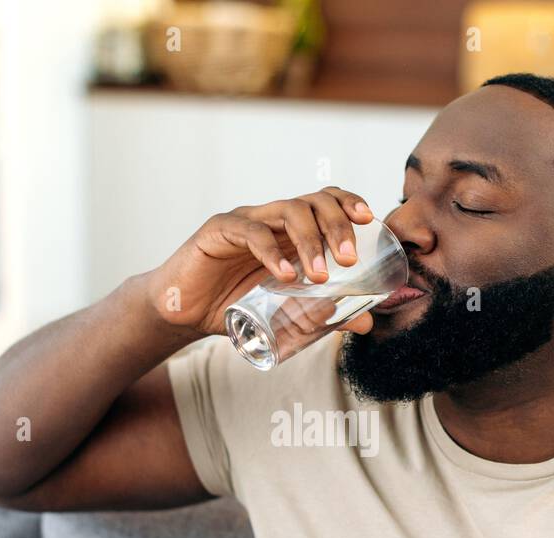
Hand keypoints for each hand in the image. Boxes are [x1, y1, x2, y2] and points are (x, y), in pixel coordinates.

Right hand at [142, 187, 377, 337]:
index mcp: (289, 229)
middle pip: (313, 202)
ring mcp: (245, 221)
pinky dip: (271, 252)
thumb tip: (366, 322)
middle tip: (349, 260)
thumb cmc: (234, 304)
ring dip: (310, 241)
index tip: (370, 221)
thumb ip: (324, 313)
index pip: (325, 200)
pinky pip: (251, 232)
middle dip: (337, 226)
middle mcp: (270, 218)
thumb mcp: (284, 311)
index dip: (349, 202)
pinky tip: (284, 275)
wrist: (183, 312)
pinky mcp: (218, 231)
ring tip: (320, 275)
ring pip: (287, 211)